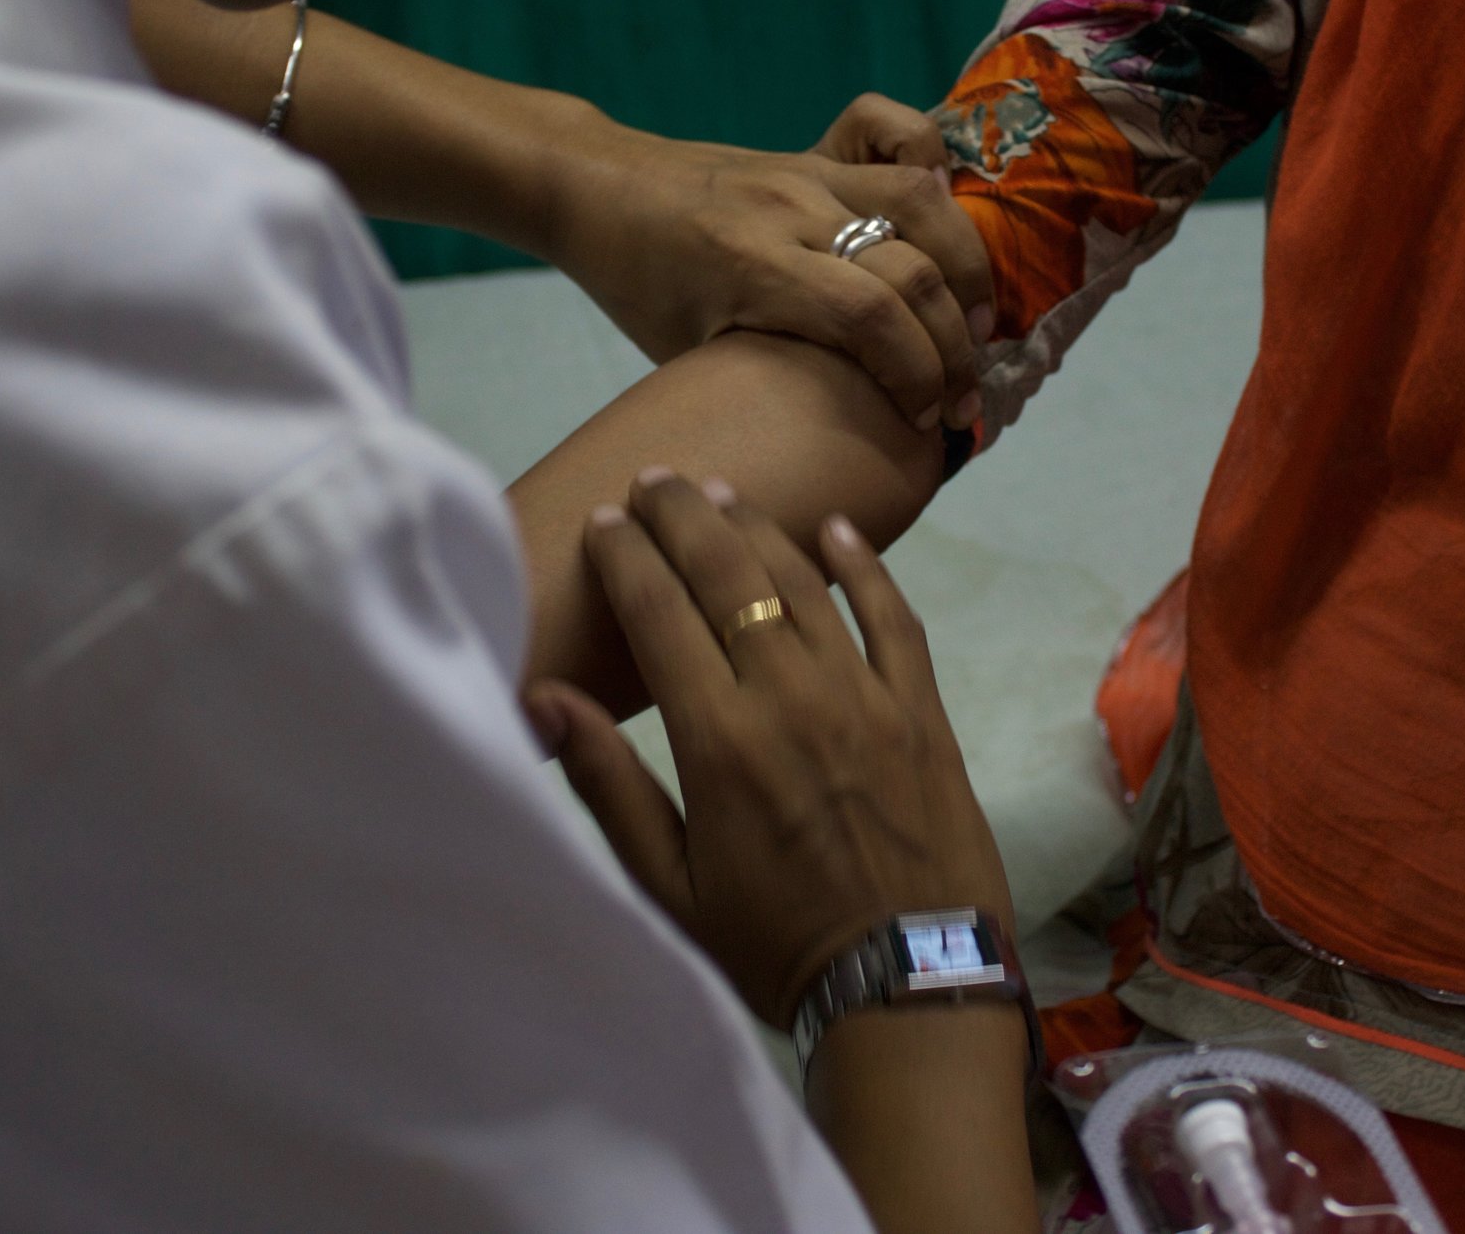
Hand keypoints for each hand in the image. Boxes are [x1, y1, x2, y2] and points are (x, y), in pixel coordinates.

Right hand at [525, 468, 1013, 1027]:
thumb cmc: (774, 946)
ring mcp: (864, 695)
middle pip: (728, 574)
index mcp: (718, 740)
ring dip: (757, 528)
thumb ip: (607, 786)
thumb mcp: (670, 886)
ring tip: (721, 494)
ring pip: (803, 581)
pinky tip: (837, 530)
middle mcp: (790, 696)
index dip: (627, 557)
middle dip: (684, 515)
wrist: (909, 984)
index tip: (603, 521)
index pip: (659, 614)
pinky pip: (893, 616)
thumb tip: (542, 701)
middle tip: (656, 479)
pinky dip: (865, 566)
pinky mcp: (922, 709)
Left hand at [542, 97, 994, 433]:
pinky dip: (935, 169)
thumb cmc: (637, 285)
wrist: (597, 185)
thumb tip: (851, 428)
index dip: (917, 375)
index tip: (927, 422)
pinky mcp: (813, 151)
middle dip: (954, 345)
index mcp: (752, 267)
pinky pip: (895, 135)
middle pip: (912, 270)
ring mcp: (807, 172)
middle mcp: (790, 212)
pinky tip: (944, 223)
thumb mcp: (685, 352)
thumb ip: (767, 374)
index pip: (871, 317)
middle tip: (962, 397)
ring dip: (966, 268)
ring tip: (976, 325)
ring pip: (923, 203)